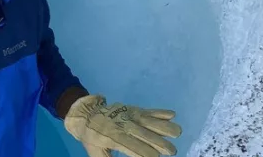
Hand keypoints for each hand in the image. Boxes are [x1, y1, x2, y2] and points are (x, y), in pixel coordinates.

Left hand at [64, 94, 181, 156]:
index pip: (133, 148)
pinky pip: (148, 110)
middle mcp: (125, 126)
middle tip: (172, 151)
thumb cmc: (91, 137)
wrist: (85, 113)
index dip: (145, 154)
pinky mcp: (134, 109)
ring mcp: (130, 116)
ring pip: (150, 120)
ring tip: (177, 133)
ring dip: (164, 126)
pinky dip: (160, 112)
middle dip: (160, 143)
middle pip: (145, 135)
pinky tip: (172, 115)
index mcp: (115, 138)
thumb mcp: (96, 153)